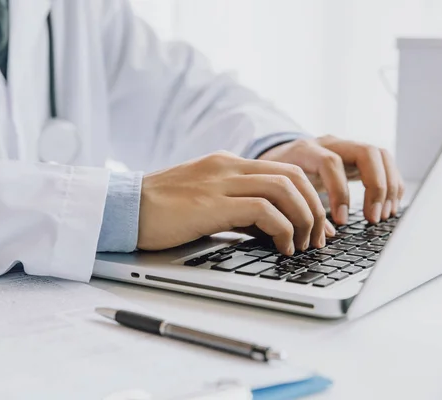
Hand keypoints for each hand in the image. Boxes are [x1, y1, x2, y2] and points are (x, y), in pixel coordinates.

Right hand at [138, 152, 330, 253]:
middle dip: (314, 208)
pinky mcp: (213, 204)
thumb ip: (234, 204)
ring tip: (302, 245)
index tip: (314, 225)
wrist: (124, 208)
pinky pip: (265, 210)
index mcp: (226, 163)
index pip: (283, 170)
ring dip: (304, 220)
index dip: (307, 198)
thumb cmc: (158, 209)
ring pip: (285, 190)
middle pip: (293, 176)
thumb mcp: (202, 199)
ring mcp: (220, 182)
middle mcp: (228, 166)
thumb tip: (268, 227)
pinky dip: (283, 229)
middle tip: (317, 237)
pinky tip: (281, 247)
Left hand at [258, 135, 404, 224]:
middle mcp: (329, 143)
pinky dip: (391, 184)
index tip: (341, 220)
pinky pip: (384, 163)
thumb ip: (297, 208)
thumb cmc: (276, 177)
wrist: (275, 157)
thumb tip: (327, 235)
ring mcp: (346, 146)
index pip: (331, 163)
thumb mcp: (279, 190)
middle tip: (373, 217)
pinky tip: (388, 207)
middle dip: (376, 186)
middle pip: (366, 152)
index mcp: (305, 150)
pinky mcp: (356, 156)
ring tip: (383, 215)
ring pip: (380, 155)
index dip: (339, 191)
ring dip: (388, 186)